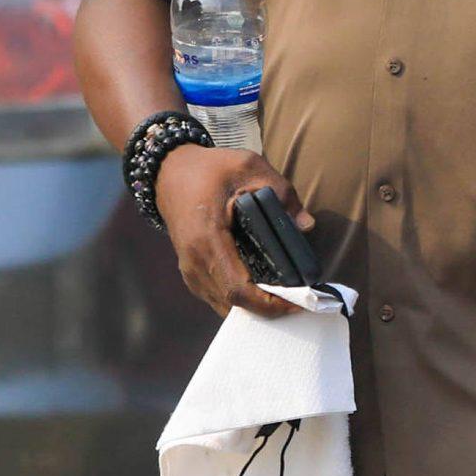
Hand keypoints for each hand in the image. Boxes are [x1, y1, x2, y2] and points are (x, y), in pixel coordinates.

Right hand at [154, 145, 311, 317]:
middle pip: (232, 304)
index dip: (268, 303)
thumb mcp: (250, 167)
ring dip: (255, 307)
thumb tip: (306, 226)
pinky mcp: (191, 270)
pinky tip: (266, 290)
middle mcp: (194, 261)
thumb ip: (283, 194)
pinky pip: (217, 295)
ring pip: (223, 304)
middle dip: (268, 308)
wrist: (169, 171)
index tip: (297, 303)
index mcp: (206, 239)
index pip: (237, 289)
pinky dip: (242, 299)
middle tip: (301, 302)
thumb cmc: (211, 168)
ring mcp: (189, 269)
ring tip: (288, 297)